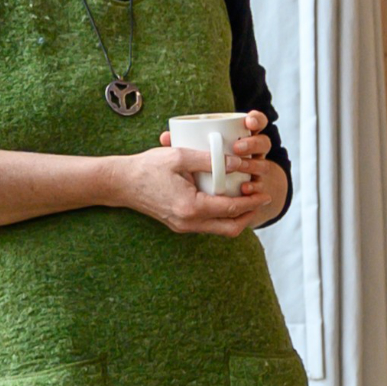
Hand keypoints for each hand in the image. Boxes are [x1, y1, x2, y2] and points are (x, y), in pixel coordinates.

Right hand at [115, 121, 273, 236]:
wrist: (121, 184)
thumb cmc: (147, 168)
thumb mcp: (179, 156)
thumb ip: (209, 160)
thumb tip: (236, 162)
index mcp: (191, 207)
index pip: (231, 209)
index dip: (252, 201)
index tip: (265, 192)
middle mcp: (189, 223)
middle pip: (230, 228)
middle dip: (249, 215)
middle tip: (261, 199)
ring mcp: (183, 227)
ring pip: (219, 229)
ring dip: (236, 217)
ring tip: (247, 199)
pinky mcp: (179, 225)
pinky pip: (208, 225)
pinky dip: (221, 216)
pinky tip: (225, 200)